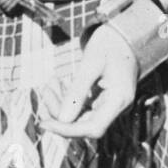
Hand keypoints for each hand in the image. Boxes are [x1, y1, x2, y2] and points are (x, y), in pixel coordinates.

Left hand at [38, 25, 138, 139]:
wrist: (122, 36)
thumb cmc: (109, 45)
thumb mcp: (91, 63)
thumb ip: (77, 91)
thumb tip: (62, 118)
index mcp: (119, 99)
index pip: (93, 128)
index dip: (68, 130)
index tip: (46, 123)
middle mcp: (116, 107)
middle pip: (84, 124)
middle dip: (60, 113)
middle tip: (45, 90)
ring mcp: (109, 104)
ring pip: (80, 116)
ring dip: (61, 104)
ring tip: (50, 83)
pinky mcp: (102, 100)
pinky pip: (82, 107)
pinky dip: (68, 98)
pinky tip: (59, 83)